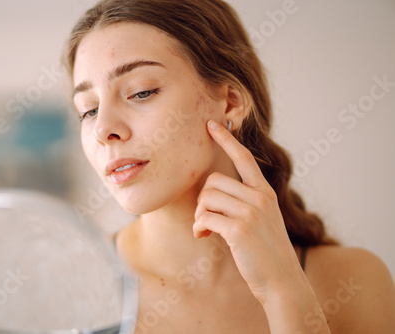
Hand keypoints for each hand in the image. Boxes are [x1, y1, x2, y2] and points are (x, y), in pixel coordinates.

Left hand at [193, 120, 304, 303]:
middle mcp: (259, 198)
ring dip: (199, 214)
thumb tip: (209, 196)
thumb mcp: (262, 221)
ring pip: (206, 198)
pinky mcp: (239, 229)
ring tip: (204, 228)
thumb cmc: (266, 252)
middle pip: (213, 181)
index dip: (226, 140)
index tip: (212, 124)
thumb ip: (244, 203)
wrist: (282, 281)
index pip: (244, 158)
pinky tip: (203, 236)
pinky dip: (198, 227)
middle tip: (204, 217)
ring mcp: (251, 213)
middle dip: (202, 199)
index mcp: (265, 193)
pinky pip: (205, 217)